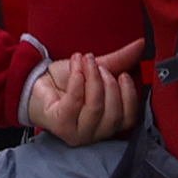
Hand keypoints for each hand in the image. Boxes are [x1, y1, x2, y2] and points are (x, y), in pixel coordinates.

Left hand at [20, 41, 146, 146]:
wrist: (35, 83)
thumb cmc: (66, 81)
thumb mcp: (96, 68)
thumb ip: (120, 60)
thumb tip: (142, 44)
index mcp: (109, 122)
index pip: (129, 118)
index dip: (129, 96)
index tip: (123, 74)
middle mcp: (96, 133)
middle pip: (113, 113)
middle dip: (108, 83)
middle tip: (97, 65)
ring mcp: (78, 133)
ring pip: (96, 108)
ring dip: (93, 79)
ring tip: (85, 61)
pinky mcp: (61, 126)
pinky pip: (75, 103)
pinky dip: (78, 81)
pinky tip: (76, 66)